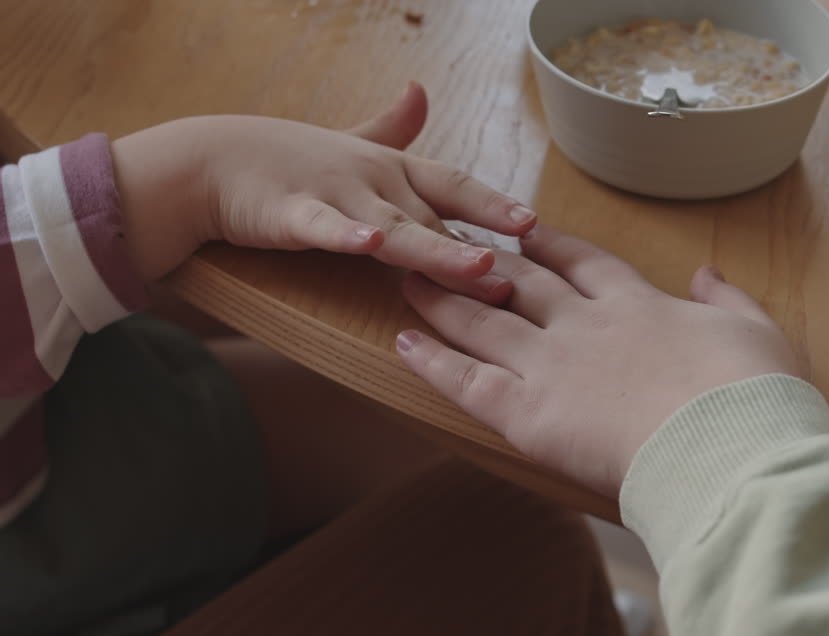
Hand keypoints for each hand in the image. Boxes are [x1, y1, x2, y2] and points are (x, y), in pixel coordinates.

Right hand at [112, 83, 533, 302]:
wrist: (206, 162)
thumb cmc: (282, 159)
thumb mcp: (346, 142)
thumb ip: (390, 128)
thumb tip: (421, 91)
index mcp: (389, 169)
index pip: (454, 184)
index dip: (494, 203)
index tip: (535, 223)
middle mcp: (371, 180)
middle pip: (435, 214)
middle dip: (481, 239)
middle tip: (525, 262)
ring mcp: (333, 196)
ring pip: (393, 227)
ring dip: (436, 248)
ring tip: (477, 265)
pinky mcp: (290, 215)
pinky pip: (322, 227)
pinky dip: (345, 237)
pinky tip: (368, 248)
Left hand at [395, 225, 802, 497]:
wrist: (733, 448)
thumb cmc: (755, 396)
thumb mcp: (757, 331)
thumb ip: (728, 299)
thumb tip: (710, 274)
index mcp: (638, 304)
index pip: (582, 263)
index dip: (548, 245)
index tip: (521, 231)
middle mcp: (585, 325)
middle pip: (519, 282)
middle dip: (479, 262)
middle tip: (443, 243)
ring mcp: (552, 366)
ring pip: (482, 322)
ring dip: (441, 299)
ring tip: (406, 278)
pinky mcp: (530, 415)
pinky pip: (467, 382)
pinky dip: (432, 362)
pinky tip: (402, 344)